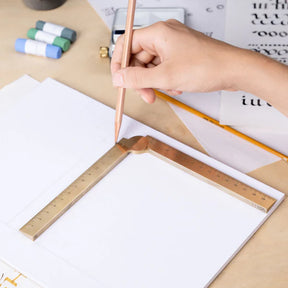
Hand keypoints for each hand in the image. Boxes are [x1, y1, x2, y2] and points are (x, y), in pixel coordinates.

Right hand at [111, 20, 240, 102]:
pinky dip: (166, 80)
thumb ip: (138, 78)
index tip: (119, 80)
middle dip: (140, 79)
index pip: (126, 44)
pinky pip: (163, 69)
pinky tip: (176, 87)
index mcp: (158, 33)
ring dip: (155, 82)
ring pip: (151, 66)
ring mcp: (173, 46)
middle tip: (146, 94)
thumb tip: (119, 79)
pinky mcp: (180, 56)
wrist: (234, 71)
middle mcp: (164, 36)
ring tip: (167, 90)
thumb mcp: (166, 76)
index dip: (119, 63)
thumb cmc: (207, 66)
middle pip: (138, 58)